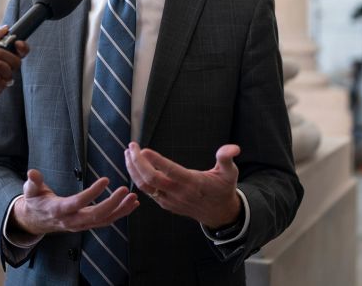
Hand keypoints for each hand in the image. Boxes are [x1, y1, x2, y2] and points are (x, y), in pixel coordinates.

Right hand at [10, 169, 138, 235]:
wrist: (36, 221)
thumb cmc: (35, 202)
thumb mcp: (31, 191)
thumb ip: (33, 182)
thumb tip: (31, 172)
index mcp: (59, 210)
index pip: (78, 202)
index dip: (92, 193)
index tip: (106, 180)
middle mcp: (72, 221)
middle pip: (95, 215)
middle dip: (112, 204)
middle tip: (126, 190)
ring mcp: (81, 225)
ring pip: (104, 220)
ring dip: (121, 210)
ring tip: (134, 198)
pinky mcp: (87, 224)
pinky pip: (106, 221)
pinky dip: (120, 214)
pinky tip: (132, 204)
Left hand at [125, 142, 241, 228]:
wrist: (219, 214)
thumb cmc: (223, 189)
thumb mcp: (230, 173)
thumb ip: (226, 159)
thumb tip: (234, 147)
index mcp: (193, 183)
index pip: (171, 172)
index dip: (156, 161)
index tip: (143, 149)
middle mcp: (179, 193)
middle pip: (151, 179)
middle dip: (137, 162)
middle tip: (131, 146)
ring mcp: (170, 200)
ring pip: (145, 187)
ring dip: (133, 170)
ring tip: (127, 153)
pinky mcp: (165, 204)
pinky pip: (148, 192)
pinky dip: (138, 179)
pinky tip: (133, 166)